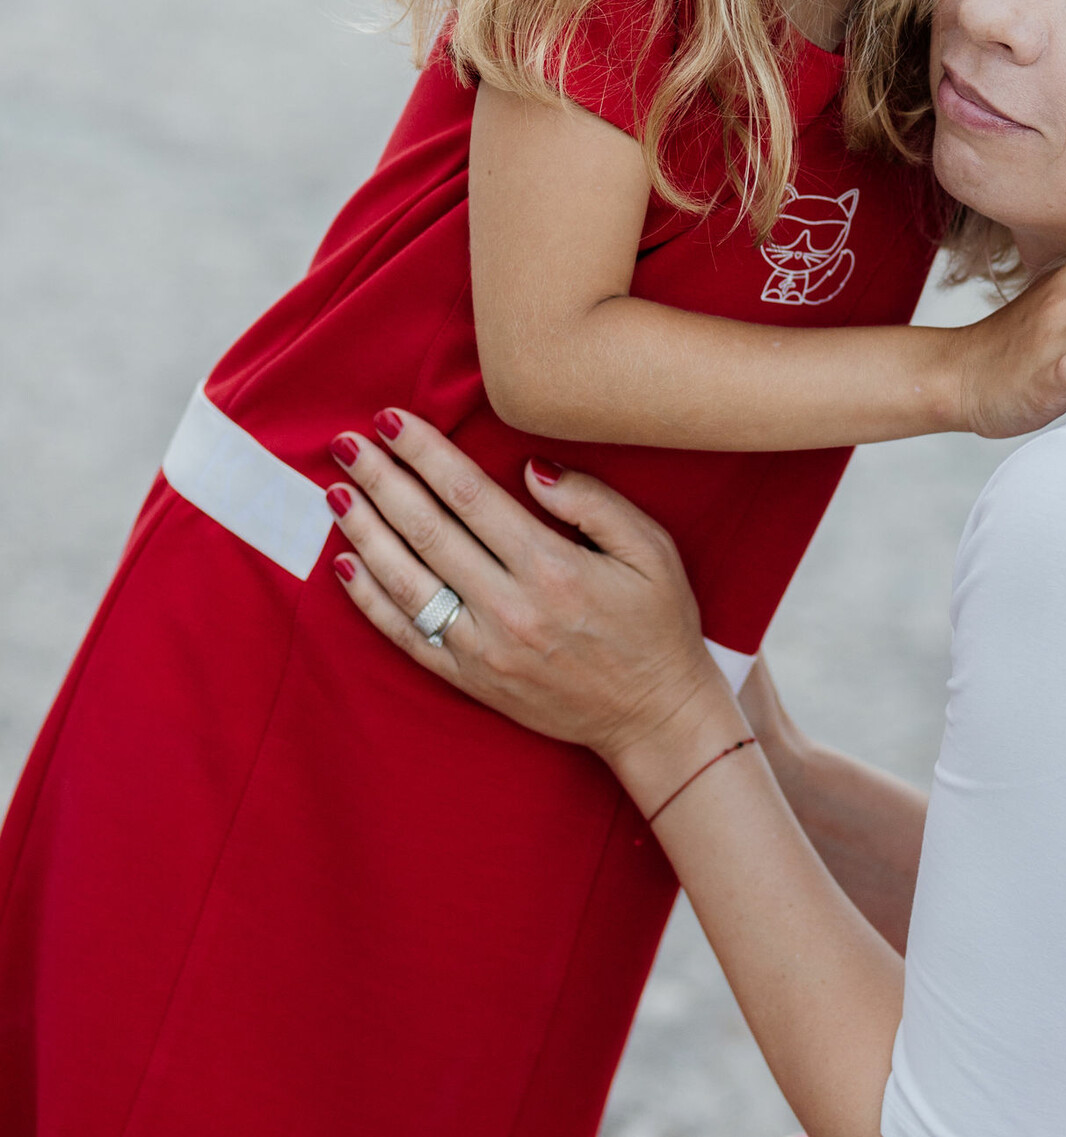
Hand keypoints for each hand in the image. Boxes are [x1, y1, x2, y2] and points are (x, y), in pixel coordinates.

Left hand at [324, 410, 732, 780]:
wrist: (654, 716)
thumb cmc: (658, 625)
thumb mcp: (652, 551)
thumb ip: (594, 503)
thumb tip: (532, 469)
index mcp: (551, 568)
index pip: (469, 495)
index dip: (425, 453)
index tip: (392, 420)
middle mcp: (508, 607)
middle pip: (426, 530)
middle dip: (381, 480)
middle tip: (345, 444)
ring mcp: (482, 648)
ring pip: (406, 581)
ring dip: (365, 532)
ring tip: (337, 492)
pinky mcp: (470, 680)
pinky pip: (407, 638)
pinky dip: (370, 602)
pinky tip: (345, 566)